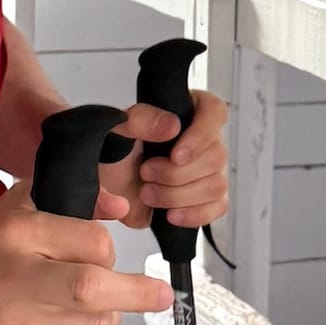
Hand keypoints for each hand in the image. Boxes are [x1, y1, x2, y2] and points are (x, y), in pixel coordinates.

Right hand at [0, 179, 171, 324]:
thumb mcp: (20, 209)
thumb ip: (75, 201)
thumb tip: (121, 207)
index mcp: (17, 234)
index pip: (92, 243)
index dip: (108, 251)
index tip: (104, 255)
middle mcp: (14, 277)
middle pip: (92, 290)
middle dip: (137, 293)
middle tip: (160, 295)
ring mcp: (14, 323)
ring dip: (110, 318)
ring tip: (98, 308)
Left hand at [99, 91, 231, 235]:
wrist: (108, 185)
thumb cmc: (116, 150)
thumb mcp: (120, 126)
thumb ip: (142, 119)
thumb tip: (172, 125)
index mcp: (189, 111)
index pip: (214, 112)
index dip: (200, 137)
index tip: (175, 155)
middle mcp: (204, 140)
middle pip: (216, 157)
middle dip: (176, 174)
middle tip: (146, 172)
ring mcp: (209, 171)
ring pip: (216, 185)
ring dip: (178, 195)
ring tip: (149, 193)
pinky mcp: (206, 198)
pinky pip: (217, 208)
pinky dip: (193, 214)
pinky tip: (170, 213)